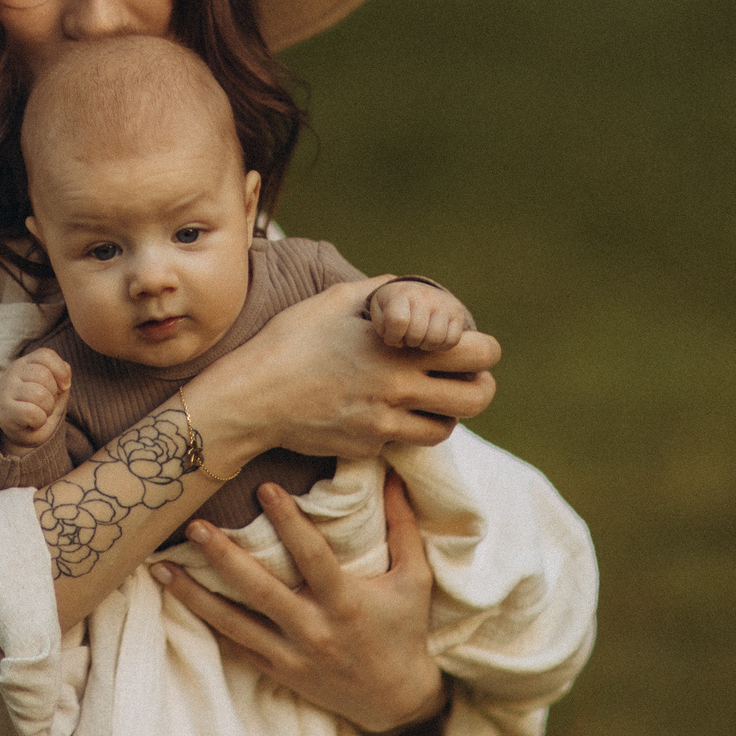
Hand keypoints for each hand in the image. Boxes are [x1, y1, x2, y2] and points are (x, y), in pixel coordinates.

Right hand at [0, 348, 71, 455]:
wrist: (24, 433)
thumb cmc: (41, 406)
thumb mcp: (55, 387)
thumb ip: (61, 374)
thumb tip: (64, 377)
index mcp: (26, 363)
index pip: (45, 355)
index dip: (60, 371)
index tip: (64, 386)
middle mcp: (13, 372)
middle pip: (44, 375)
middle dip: (53, 394)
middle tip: (47, 404)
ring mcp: (6, 390)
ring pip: (39, 394)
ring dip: (47, 408)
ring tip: (41, 412)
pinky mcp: (4, 410)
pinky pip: (32, 412)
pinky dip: (39, 420)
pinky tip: (33, 421)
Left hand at [152, 471, 443, 734]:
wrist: (396, 701)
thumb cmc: (404, 630)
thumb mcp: (414, 580)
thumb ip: (403, 527)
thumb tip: (391, 474)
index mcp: (346, 604)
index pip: (314, 558)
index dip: (291, 524)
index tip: (266, 489)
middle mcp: (314, 630)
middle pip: (261, 591)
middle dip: (225, 559)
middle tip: (194, 527)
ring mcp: (292, 655)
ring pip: (234, 623)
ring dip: (195, 595)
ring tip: (160, 567)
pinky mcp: (277, 671)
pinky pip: (234, 645)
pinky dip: (204, 622)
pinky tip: (175, 599)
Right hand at [191, 281, 499, 462]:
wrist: (251, 398)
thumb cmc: (289, 342)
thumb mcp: (335, 300)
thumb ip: (380, 292)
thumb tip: (407, 290)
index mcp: (399, 347)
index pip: (478, 352)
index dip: (483, 350)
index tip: (472, 349)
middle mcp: (399, 387)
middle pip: (477, 398)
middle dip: (478, 386)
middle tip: (465, 379)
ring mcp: (385, 422)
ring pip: (445, 428)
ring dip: (443, 413)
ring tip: (426, 399)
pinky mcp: (369, 445)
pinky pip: (402, 441)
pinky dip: (401, 428)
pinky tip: (380, 411)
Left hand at [368, 278, 474, 352]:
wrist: (415, 291)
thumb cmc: (392, 307)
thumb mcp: (379, 311)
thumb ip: (381, 326)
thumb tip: (398, 341)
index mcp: (401, 294)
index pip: (398, 321)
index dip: (392, 337)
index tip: (391, 337)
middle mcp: (424, 295)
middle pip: (417, 334)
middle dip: (408, 342)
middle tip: (406, 338)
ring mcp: (443, 303)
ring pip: (435, 339)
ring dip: (424, 346)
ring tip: (418, 339)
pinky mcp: (457, 312)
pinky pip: (452, 340)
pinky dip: (441, 346)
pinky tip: (431, 339)